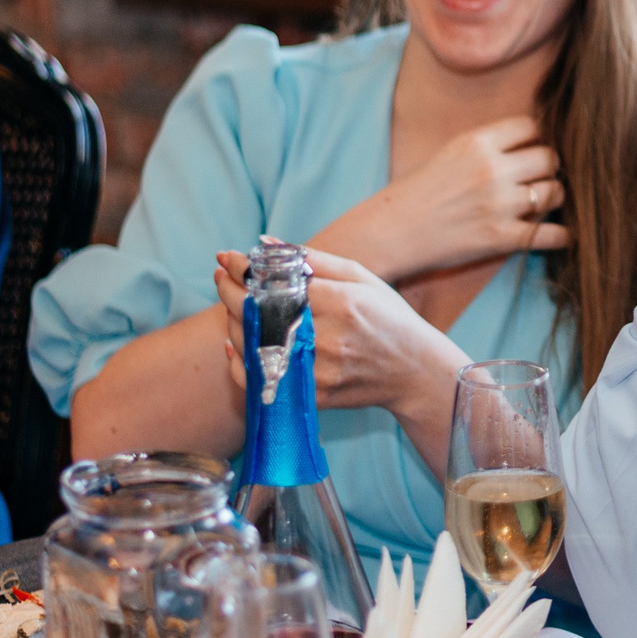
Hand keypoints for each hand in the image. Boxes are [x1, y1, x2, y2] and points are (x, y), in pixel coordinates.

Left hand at [214, 248, 466, 424]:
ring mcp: (317, 369)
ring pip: (253, 344)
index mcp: (340, 302)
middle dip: (229, 290)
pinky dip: (239, 362)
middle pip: (258, 313)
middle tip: (221, 276)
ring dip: (233, 321)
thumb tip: (267, 243)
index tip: (228, 257)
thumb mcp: (362, 279)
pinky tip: (235, 344)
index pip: (275, 282)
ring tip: (232, 304)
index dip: (244, 268)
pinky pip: (260, 379)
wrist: (414, 372)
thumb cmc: (389, 318)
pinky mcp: (311, 394)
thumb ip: (315, 261)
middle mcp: (326, 337)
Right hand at [377, 119, 570, 278]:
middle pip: (550, 158)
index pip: (532, 126)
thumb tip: (532, 137)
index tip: (533, 148)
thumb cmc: (419, 191)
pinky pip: (551, 234)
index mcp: (477, 143)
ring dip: (554, 197)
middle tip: (541, 177)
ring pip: (555, 192)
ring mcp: (499, 205)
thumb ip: (489, 143)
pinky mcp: (501, 238)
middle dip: (549, 167)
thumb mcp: (451, 151)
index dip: (537, 136)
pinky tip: (560, 234)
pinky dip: (561, 236)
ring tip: (544, 202)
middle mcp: (492, 170)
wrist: (391, 231)